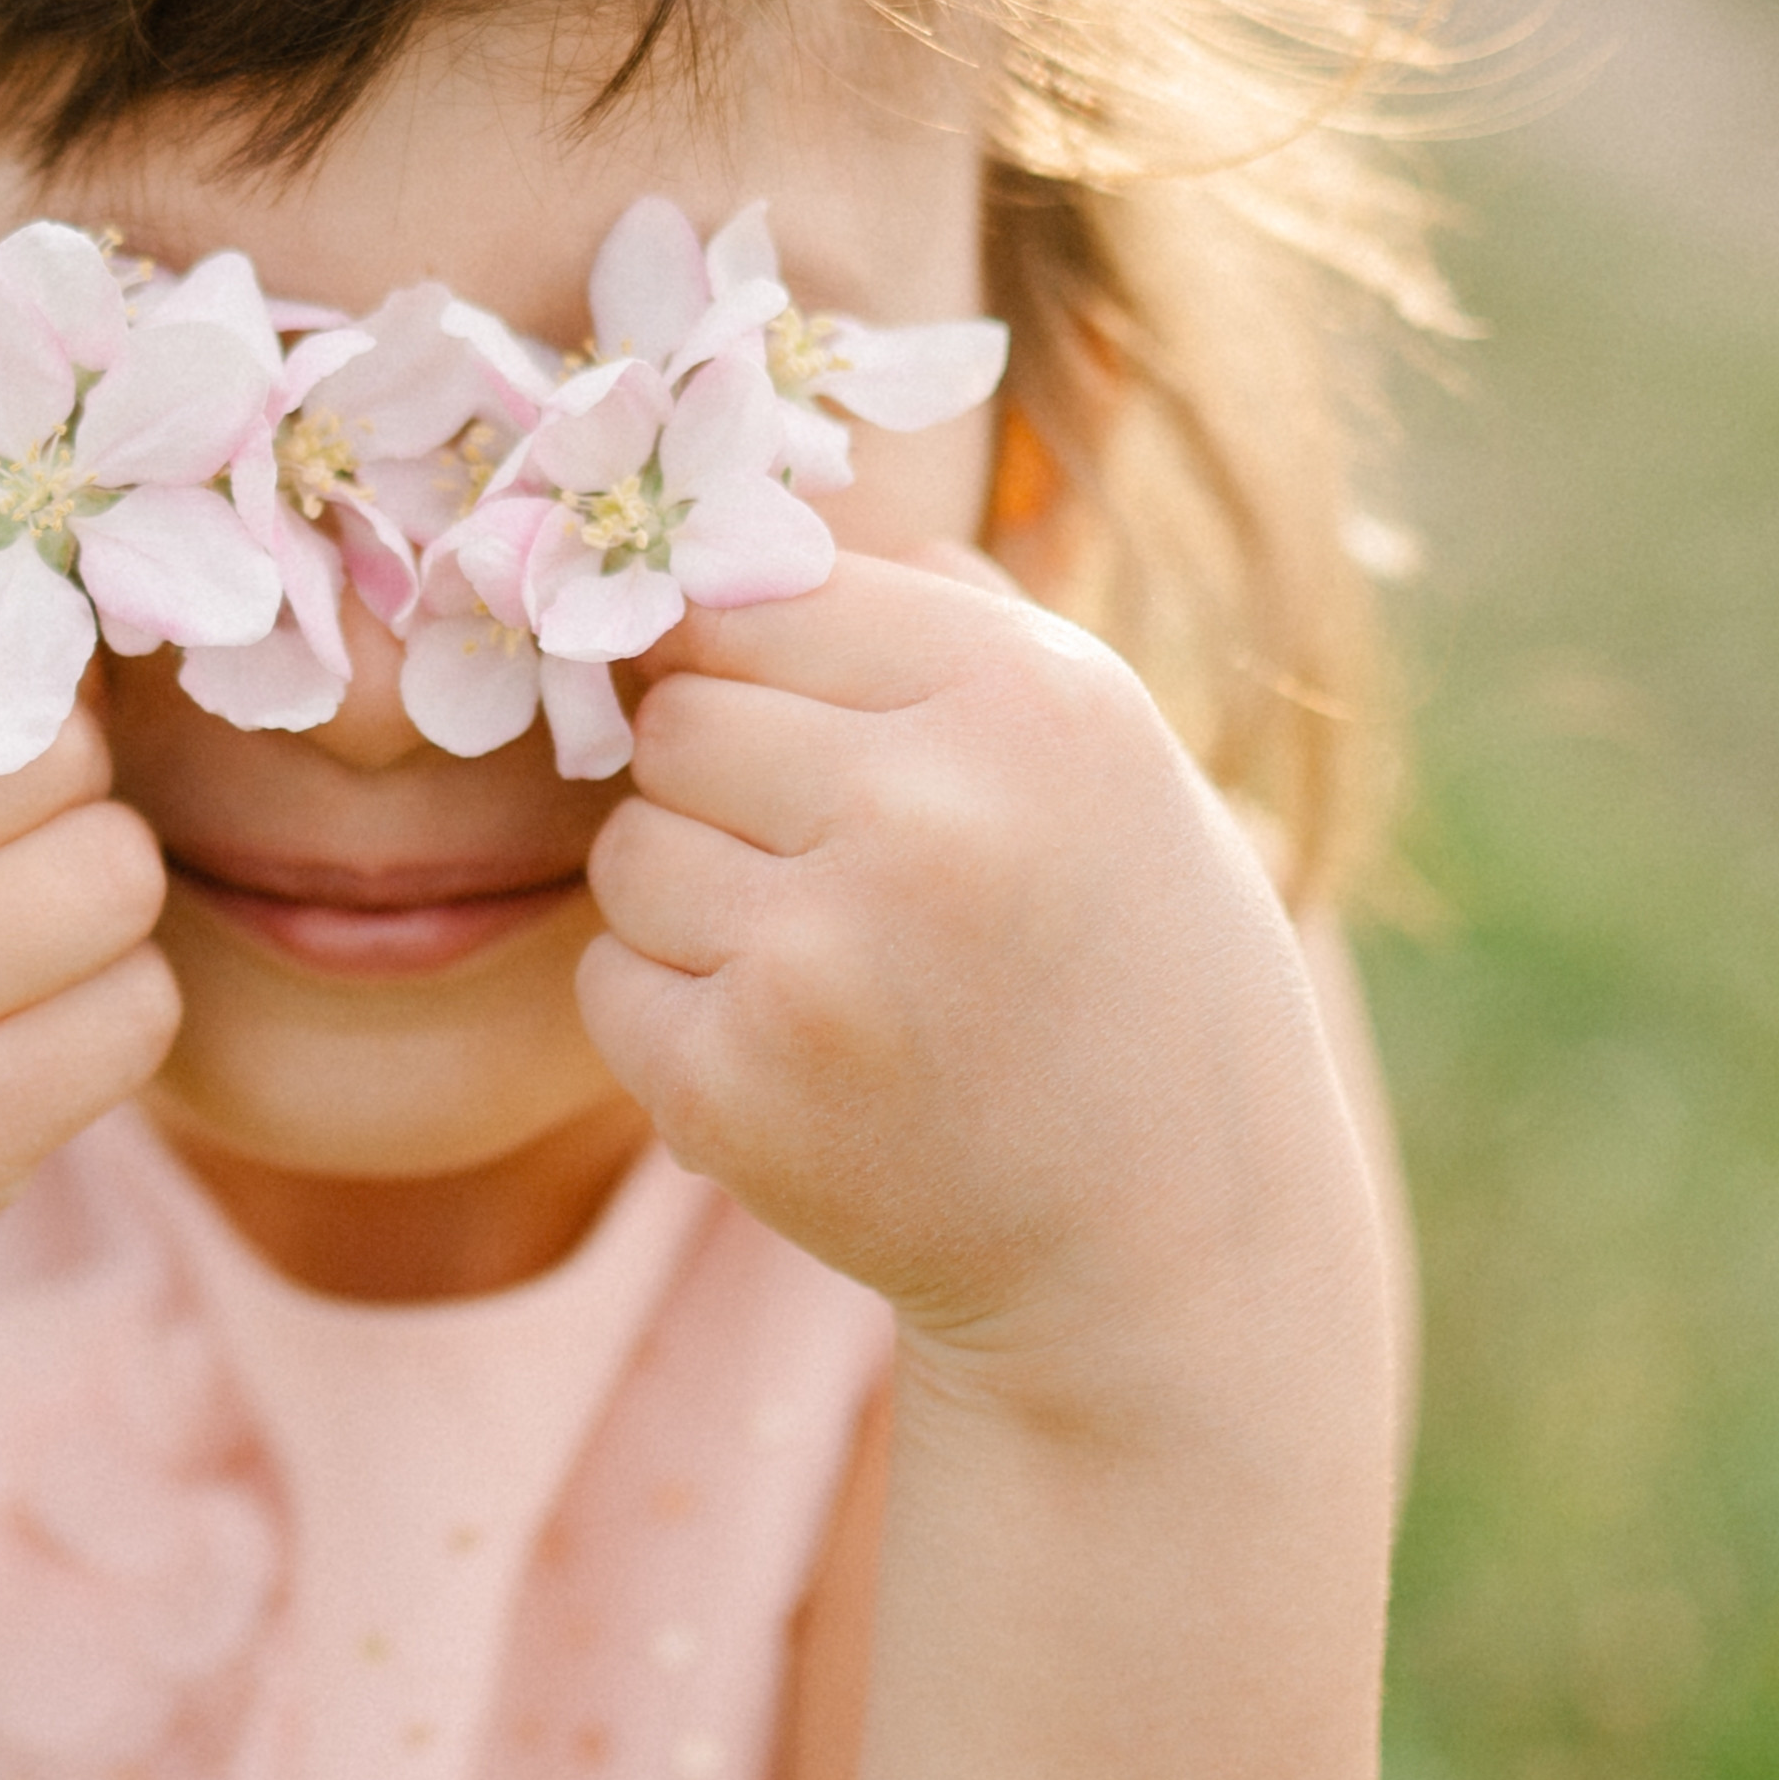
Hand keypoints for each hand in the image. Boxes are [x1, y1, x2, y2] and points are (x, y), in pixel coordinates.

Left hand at [577, 550, 1392, 1434]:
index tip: (804, 742)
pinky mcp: (740, 1084)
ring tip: (834, 979)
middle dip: (724, 792)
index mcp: (1032, 700)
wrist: (1169, 1260)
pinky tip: (801, 1066)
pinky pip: (609, 982)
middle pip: (679, 718)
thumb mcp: (1113, 763)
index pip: (757, 598)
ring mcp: (826, 954)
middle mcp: (931, 810)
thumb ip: (959, 624)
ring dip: (693, 908)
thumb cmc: (1134, 981)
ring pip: (629, 848)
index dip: (758, 671)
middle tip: (837, 885)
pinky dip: (671, 1022)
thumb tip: (761, 520)